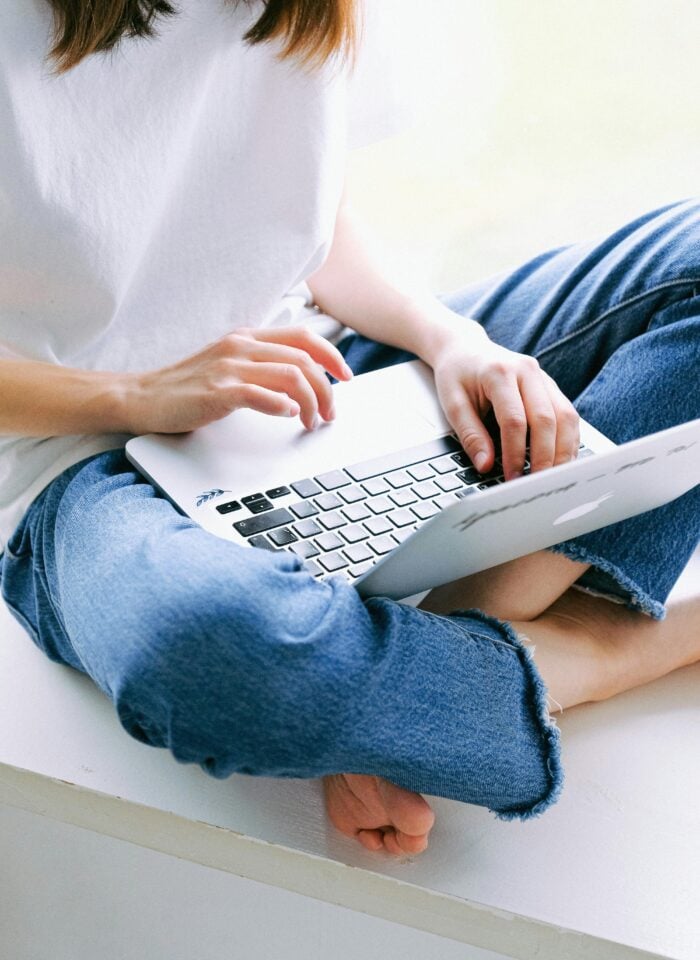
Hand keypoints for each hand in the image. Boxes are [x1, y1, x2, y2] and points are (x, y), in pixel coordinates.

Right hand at [126, 326, 352, 434]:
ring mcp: (227, 368)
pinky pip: (259, 395)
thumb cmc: (185, 387)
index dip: (331, 355)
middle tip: (331, 412)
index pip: (302, 337)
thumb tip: (299, 381)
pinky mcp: (216, 391)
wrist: (140, 397)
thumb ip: (259, 366)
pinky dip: (281, 406)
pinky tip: (290, 415)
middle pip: (303, 359)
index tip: (346, 376)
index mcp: (246, 338)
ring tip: (312, 422)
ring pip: (290, 376)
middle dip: (327, 388)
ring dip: (311, 402)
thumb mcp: (228, 366)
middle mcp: (240, 347)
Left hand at [431, 332, 579, 479]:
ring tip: (553, 477)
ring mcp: (543, 377)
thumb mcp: (453, 403)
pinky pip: (568, 414)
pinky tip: (560, 460)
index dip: (515, 453)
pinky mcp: (551, 386)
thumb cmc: (457, 374)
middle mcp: (527, 371)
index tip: (511, 477)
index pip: (514, 420)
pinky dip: (567, 440)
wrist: (465, 348)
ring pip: (566, 416)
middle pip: (547, 419)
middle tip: (536, 483)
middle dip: (544, 456)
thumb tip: (485, 465)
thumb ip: (470, 435)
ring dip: (563, 451)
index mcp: (500, 372)